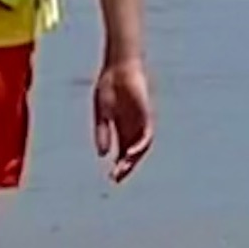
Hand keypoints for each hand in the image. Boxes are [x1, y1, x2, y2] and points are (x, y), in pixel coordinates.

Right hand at [94, 56, 155, 182]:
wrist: (120, 68)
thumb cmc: (109, 87)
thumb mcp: (102, 113)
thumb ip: (102, 132)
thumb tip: (102, 154)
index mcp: (121, 129)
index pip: (123, 153)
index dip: (119, 166)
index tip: (111, 178)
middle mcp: (132, 128)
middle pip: (132, 153)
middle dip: (126, 167)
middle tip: (116, 179)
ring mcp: (140, 122)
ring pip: (141, 147)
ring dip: (134, 159)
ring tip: (123, 169)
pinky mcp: (146, 114)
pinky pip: (146, 134)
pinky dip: (140, 145)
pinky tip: (131, 153)